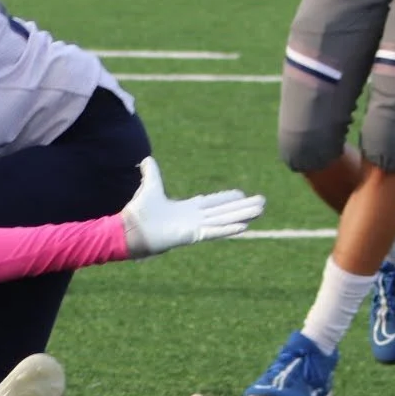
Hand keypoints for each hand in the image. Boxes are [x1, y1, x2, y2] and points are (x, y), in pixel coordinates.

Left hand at [118, 158, 267, 257]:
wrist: (131, 229)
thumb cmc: (140, 213)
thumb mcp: (150, 187)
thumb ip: (151, 174)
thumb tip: (146, 160)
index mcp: (187, 209)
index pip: (213, 202)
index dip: (227, 199)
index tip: (242, 194)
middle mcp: (195, 218)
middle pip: (225, 211)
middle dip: (243, 206)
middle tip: (262, 202)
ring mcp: (195, 227)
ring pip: (225, 219)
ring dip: (243, 215)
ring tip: (261, 210)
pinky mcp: (192, 235)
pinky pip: (214, 231)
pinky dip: (229, 228)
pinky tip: (245, 225)